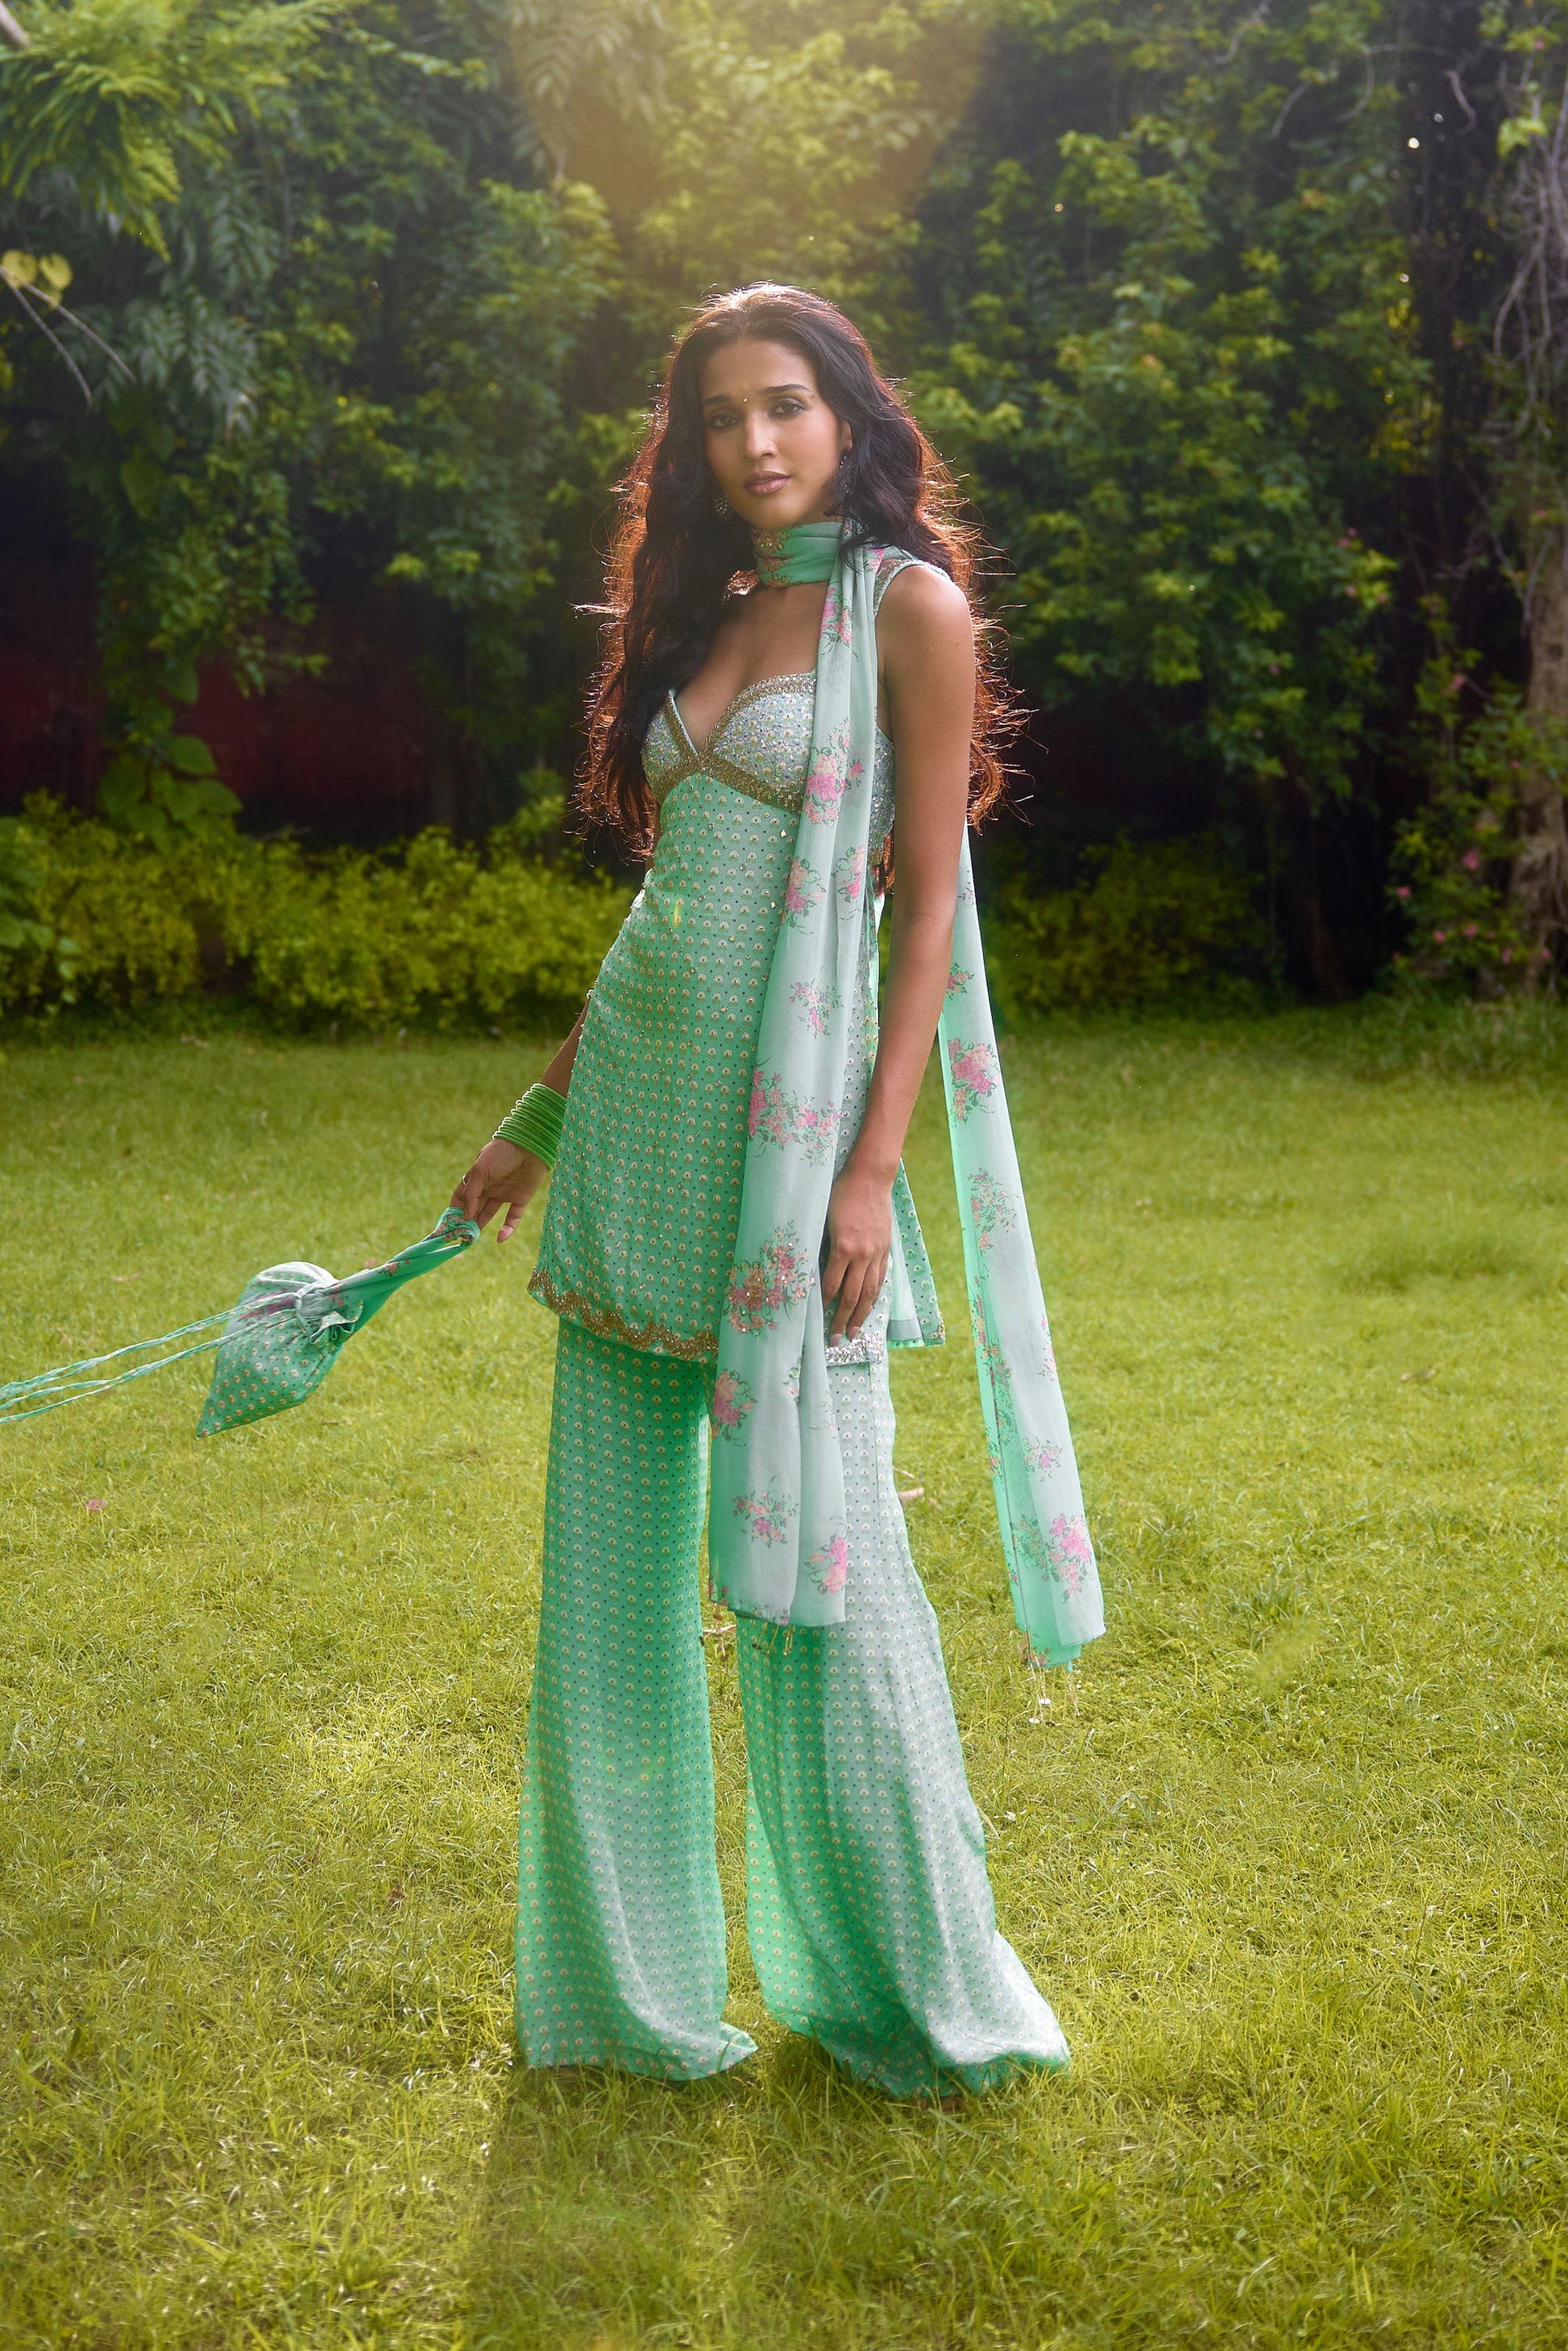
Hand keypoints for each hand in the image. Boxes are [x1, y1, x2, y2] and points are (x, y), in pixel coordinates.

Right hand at [451, 1137, 546, 1242]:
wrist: (530, 1146)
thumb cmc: (501, 1153)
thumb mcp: (480, 1171)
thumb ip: (471, 1194)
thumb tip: (465, 1216)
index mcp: (477, 1177)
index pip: (461, 1196)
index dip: (455, 1209)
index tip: (449, 1224)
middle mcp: (489, 1187)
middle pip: (474, 1207)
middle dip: (466, 1221)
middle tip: (461, 1236)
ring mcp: (505, 1193)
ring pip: (489, 1214)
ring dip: (481, 1225)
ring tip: (473, 1238)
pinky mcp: (521, 1199)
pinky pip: (513, 1217)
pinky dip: (508, 1229)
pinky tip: (500, 1238)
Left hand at [822, 1162, 892, 1342]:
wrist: (870, 1178)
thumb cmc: (841, 1194)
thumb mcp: (824, 1219)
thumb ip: (820, 1245)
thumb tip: (811, 1270)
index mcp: (843, 1247)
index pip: (831, 1285)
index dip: (824, 1304)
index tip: (816, 1320)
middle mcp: (862, 1255)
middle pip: (853, 1296)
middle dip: (842, 1320)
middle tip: (835, 1339)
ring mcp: (877, 1253)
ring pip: (870, 1292)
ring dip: (861, 1315)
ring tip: (853, 1333)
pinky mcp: (885, 1249)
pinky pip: (880, 1279)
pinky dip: (874, 1296)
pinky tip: (869, 1307)